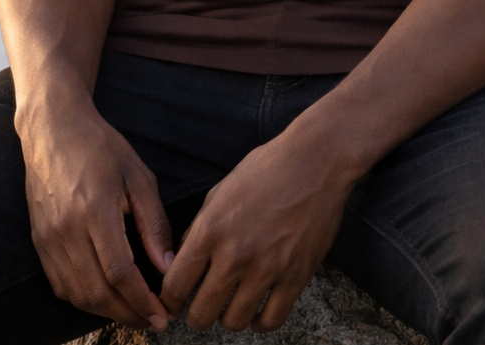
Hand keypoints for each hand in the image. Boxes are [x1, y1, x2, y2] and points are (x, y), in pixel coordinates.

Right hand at [17, 79, 173, 329]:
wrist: (53, 129)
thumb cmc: (101, 147)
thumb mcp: (138, 176)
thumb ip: (153, 223)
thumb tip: (167, 266)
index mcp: (95, 210)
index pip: (120, 272)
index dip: (142, 300)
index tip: (163, 314)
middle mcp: (67, 230)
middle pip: (97, 292)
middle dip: (128, 314)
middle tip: (153, 321)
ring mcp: (48, 238)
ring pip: (77, 294)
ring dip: (107, 312)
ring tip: (133, 313)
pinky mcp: (38, 241)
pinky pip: (60, 284)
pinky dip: (83, 299)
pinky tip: (104, 297)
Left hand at [160, 128, 353, 333]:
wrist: (315, 161)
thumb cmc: (266, 169)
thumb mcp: (220, 191)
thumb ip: (200, 227)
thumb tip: (184, 259)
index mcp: (210, 230)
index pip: (176, 285)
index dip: (169, 299)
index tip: (175, 301)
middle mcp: (234, 255)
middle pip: (201, 314)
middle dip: (196, 315)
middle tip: (202, 307)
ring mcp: (266, 269)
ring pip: (233, 322)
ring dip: (228, 318)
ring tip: (232, 305)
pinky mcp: (295, 277)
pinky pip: (271, 321)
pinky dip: (260, 323)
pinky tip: (257, 310)